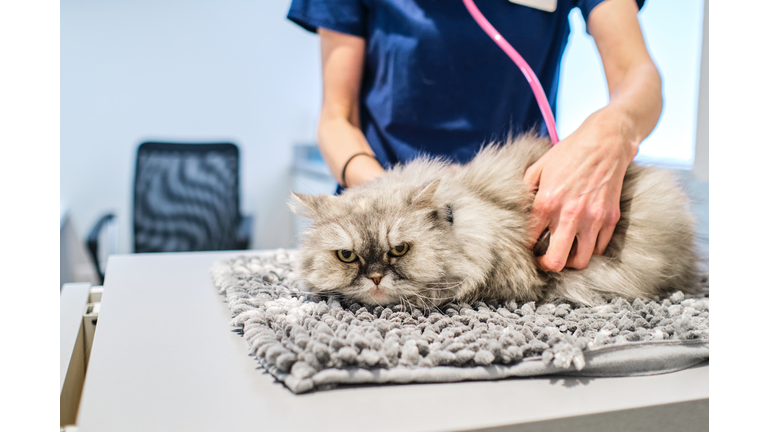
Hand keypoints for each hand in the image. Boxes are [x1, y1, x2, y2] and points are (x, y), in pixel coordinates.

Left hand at [523, 110, 637, 270]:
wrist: (606, 140)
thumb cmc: (569, 152)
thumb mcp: (538, 167)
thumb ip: (524, 191)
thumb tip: (513, 211)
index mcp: (547, 203)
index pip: (530, 241)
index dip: (525, 249)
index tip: (526, 248)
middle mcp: (570, 215)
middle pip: (556, 262)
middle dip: (546, 265)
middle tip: (543, 259)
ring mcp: (593, 219)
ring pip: (581, 261)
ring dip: (570, 260)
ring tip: (564, 251)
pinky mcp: (610, 218)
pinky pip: (600, 248)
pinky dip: (590, 248)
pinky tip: (581, 239)